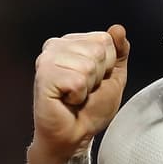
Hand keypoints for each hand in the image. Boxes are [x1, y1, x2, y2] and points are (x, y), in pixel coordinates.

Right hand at [27, 25, 129, 163]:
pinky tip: (68, 100)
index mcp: (72, 42)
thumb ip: (119, 52)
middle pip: (98, 50)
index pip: (106, 39)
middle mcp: (56, 46)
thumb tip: (117, 29)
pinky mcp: (43, 76)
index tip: (95, 79)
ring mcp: (47, 60)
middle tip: (85, 90)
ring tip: (76, 95)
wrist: (76, 134)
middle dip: (99, 75)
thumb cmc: (91, 108)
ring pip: (88, 64)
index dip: (108, 65)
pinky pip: (77, 80)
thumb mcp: (114, 76)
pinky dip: (79, 95)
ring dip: (89, 86)